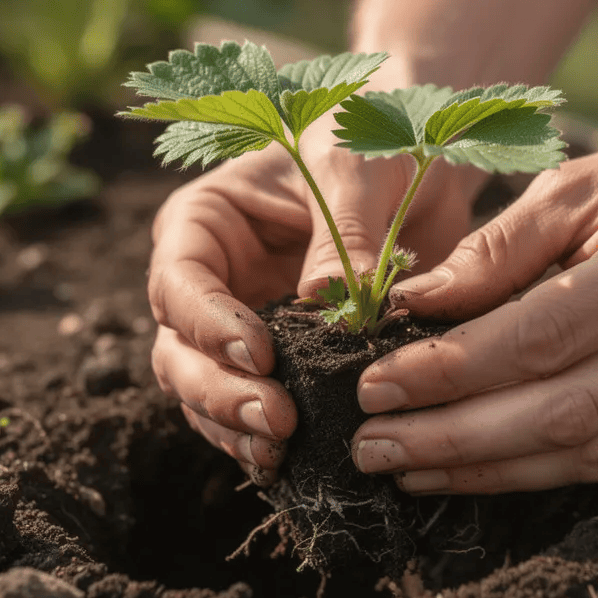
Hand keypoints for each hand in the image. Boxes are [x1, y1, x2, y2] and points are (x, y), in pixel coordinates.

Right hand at [148, 129, 483, 483]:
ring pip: (208, 391)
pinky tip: (295, 459)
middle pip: (180, 351)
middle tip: (276, 420)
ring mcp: (240, 325)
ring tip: (282, 449)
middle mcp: (210, 281)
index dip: (210, 327)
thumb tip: (324, 305)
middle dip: (219, 392)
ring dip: (236, 426)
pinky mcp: (281, 361)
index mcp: (205, 224)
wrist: (417, 159)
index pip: (179, 284)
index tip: (263, 355)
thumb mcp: (357, 169)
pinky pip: (255, 407)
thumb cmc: (370, 138)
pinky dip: (266, 436)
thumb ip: (342, 234)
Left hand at [349, 125, 597, 493]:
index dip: (451, 368)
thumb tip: (415, 305)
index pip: (541, 335)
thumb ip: (499, 246)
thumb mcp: (585, 182)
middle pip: (558, 411)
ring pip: (581, 452)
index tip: (376, 382)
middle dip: (453, 436)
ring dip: (483, 469)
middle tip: (371, 444)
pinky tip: (467, 468)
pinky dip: (530, 472)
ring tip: (403, 466)